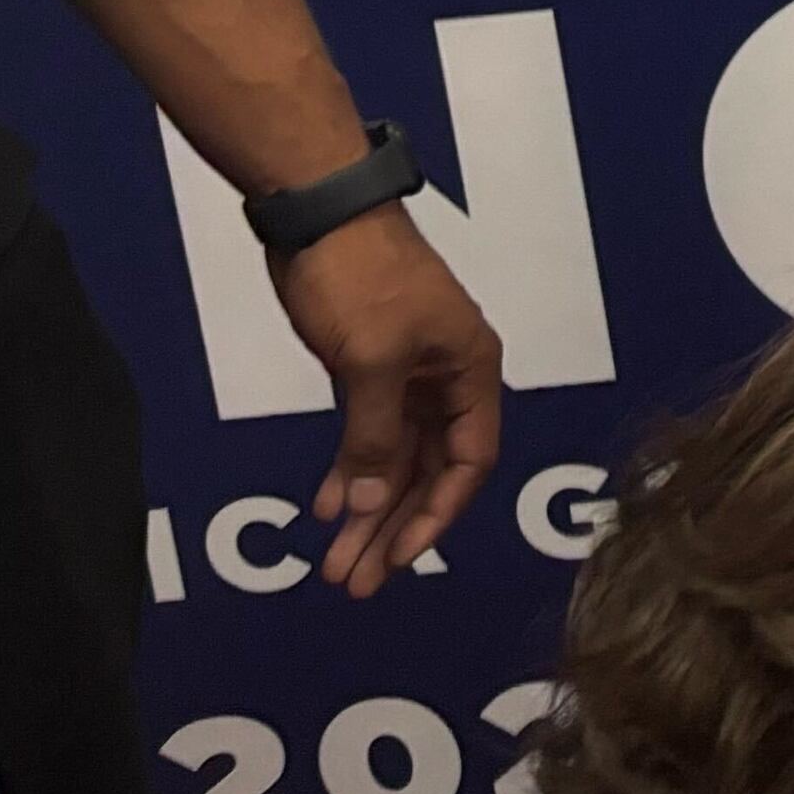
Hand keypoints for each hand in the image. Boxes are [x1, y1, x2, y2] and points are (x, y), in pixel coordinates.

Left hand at [273, 208, 502, 592]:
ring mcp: (409, 372)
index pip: (470, 461)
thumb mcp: (371, 361)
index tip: (398, 559)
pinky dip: (349, 471)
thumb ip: (375, 437)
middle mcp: (448, 377)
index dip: (437, 515)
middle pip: (430, 470)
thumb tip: (371, 509)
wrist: (322, 212)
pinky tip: (325, 507)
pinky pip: (368, 435)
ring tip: (334, 562)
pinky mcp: (370, 366)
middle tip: (355, 581)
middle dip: (393, 528)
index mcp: (470, 370)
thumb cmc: (362, 279)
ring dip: (368, 510)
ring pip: (396, 458)